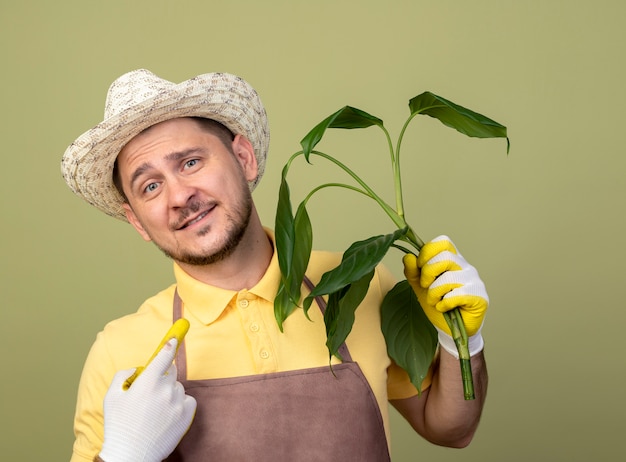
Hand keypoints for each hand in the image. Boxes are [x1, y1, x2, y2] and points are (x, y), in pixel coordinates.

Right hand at [99, 339, 196, 461]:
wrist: (132, 454)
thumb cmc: (119, 425)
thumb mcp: (111, 396)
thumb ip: (123, 375)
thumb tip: (137, 369)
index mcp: (148, 382)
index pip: (164, 356)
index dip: (170, 345)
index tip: (174, 338)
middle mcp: (166, 389)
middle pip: (171, 371)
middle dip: (162, 376)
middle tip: (150, 390)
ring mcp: (178, 402)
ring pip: (178, 387)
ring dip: (169, 392)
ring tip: (155, 409)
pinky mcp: (187, 415)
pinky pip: (188, 400)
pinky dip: (180, 403)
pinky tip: (167, 413)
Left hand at [403, 235, 488, 356]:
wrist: (450, 329)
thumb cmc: (438, 304)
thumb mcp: (420, 287)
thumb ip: (413, 272)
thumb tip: (408, 257)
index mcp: (452, 259)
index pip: (443, 242)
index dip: (427, 252)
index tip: (419, 267)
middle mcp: (465, 267)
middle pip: (445, 257)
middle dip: (428, 273)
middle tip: (425, 286)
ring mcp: (475, 281)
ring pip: (449, 278)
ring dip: (434, 292)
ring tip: (434, 301)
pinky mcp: (480, 297)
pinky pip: (458, 294)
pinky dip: (445, 303)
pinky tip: (444, 308)